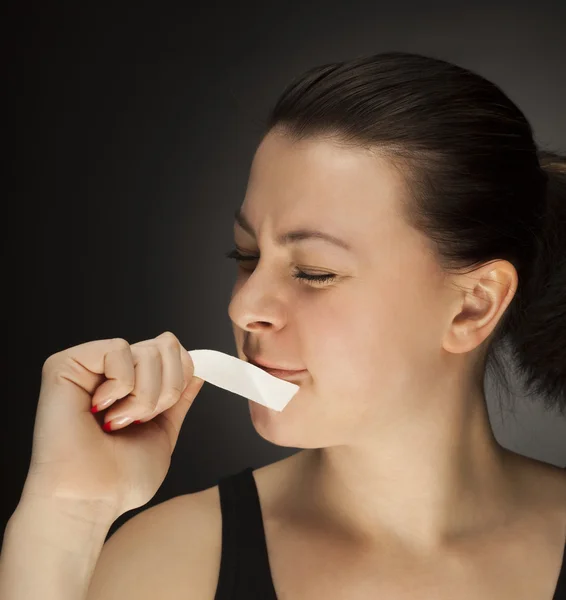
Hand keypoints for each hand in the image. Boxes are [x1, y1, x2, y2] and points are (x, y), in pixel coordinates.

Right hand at [20, 332, 204, 520]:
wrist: (91, 500)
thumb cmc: (120, 479)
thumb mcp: (164, 432)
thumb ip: (179, 399)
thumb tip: (198, 372)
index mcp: (131, 383)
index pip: (174, 351)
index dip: (182, 378)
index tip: (159, 413)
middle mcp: (110, 370)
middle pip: (166, 346)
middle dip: (165, 390)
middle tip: (136, 420)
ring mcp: (88, 365)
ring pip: (148, 351)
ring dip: (142, 396)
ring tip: (116, 421)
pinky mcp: (65, 363)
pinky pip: (118, 349)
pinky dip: (120, 386)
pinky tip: (99, 408)